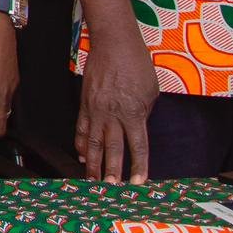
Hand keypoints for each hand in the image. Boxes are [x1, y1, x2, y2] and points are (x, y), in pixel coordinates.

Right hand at [75, 26, 155, 183]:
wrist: (113, 43)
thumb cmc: (136, 64)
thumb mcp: (151, 90)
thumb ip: (145, 112)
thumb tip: (138, 126)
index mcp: (134, 113)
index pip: (137, 147)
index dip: (138, 167)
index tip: (138, 183)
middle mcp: (113, 115)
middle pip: (112, 149)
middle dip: (111, 172)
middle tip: (110, 189)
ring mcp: (96, 110)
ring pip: (92, 143)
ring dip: (92, 164)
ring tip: (92, 180)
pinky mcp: (85, 103)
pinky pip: (81, 128)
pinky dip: (81, 144)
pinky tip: (81, 155)